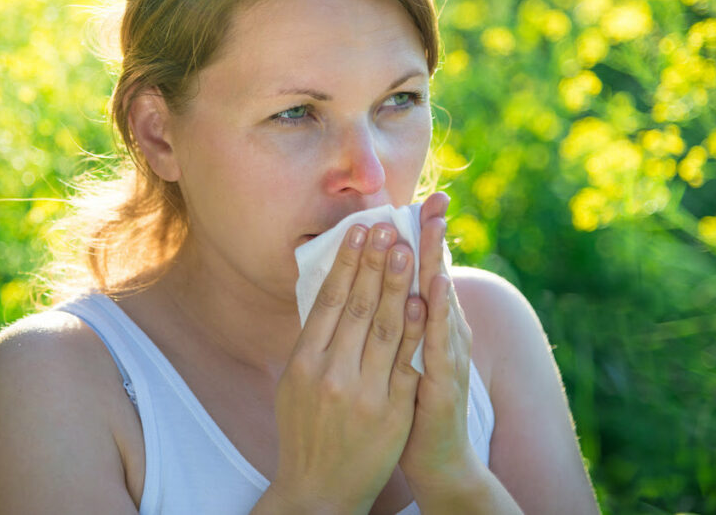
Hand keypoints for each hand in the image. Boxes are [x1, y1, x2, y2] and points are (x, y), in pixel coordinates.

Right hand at [268, 222, 426, 513]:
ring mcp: (361, 393)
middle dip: (373, 263)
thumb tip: (325, 294)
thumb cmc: (304, 429)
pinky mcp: (391, 411)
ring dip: (395, 284)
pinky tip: (422, 300)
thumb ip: (309, 341)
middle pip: (355, 306)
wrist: (318, 490)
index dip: (345, 263)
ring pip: (382, 327)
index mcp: (303, 361)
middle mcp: (329, 373)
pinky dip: (414, 329)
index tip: (358, 231)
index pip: (327, 301)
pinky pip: (405, 362)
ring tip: (404, 249)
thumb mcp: (293, 383)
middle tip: (385, 227)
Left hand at [399, 192, 480, 492]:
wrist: (437, 461)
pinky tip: (433, 289)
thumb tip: (378, 283)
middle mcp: (445, 335)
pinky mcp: (444, 383)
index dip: (426, 236)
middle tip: (436, 198)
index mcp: (432, 325)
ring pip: (441, 303)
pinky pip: (438, 344)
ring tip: (431, 229)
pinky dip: (435, 315)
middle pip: (438, 276)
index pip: (427, 272)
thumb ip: (397, 320)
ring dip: (434, 264)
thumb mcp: (401, 354)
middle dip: (434, 237)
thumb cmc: (412, 405)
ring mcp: (449, 357)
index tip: (424, 199)